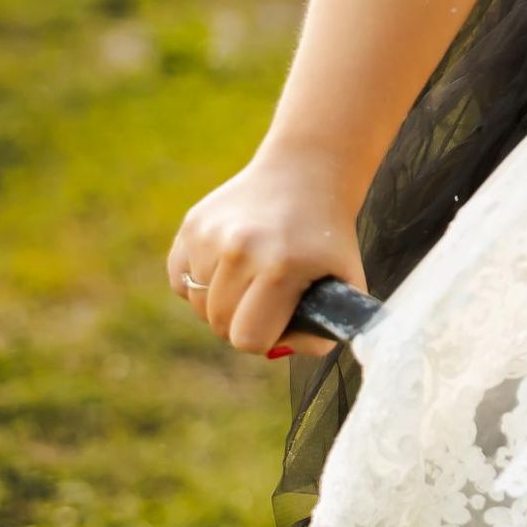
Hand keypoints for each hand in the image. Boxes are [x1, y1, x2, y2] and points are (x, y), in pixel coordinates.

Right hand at [167, 140, 369, 360]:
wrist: (305, 174)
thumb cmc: (327, 238)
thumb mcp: (346, 282)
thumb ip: (321, 331)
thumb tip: (278, 352)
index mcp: (280, 266)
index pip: (247, 338)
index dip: (264, 337)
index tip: (279, 319)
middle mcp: (240, 248)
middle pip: (219, 323)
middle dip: (241, 321)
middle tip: (267, 300)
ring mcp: (211, 233)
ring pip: (198, 303)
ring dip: (221, 301)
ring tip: (251, 277)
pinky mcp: (193, 223)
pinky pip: (180, 279)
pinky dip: (199, 282)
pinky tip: (228, 264)